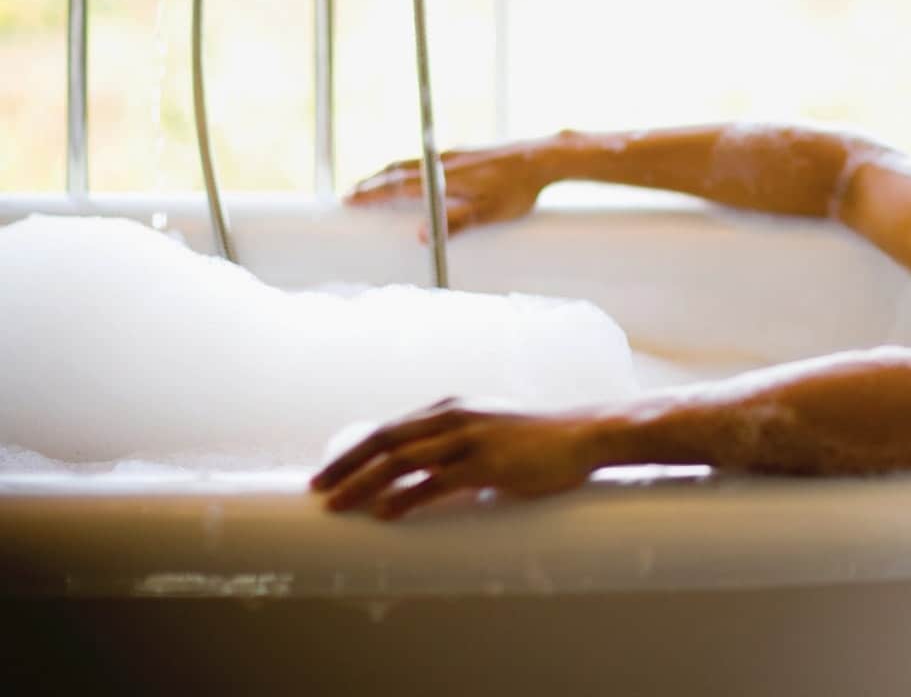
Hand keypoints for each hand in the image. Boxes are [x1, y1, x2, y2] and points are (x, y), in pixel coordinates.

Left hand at [309, 398, 607, 519]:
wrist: (583, 434)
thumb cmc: (538, 440)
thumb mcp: (489, 431)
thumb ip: (459, 446)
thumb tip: (429, 477)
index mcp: (450, 408)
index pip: (390, 427)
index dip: (355, 450)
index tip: (328, 472)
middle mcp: (453, 417)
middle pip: (385, 439)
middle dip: (346, 464)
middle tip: (316, 489)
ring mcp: (469, 439)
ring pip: (402, 460)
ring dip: (363, 482)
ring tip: (336, 504)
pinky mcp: (487, 464)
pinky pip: (436, 482)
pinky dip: (404, 497)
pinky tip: (383, 512)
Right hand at [344, 143, 549, 240]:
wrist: (544, 157)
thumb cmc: (518, 190)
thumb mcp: (489, 213)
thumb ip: (456, 224)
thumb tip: (421, 237)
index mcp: (444, 177)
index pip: (398, 186)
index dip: (371, 194)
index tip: (348, 200)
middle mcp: (444, 161)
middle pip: (398, 170)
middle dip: (372, 183)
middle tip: (349, 195)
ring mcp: (454, 155)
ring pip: (411, 163)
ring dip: (388, 174)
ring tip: (373, 185)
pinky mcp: (466, 154)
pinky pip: (426, 160)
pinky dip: (409, 168)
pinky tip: (413, 176)